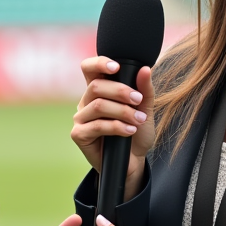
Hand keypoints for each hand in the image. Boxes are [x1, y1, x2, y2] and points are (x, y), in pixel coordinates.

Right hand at [71, 58, 155, 200]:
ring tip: (138, 120)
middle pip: (96, 86)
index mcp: (98, 90)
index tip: (116, 67)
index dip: (99, 63)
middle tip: (138, 101)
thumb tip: (145, 69)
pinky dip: (117, 127)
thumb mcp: (145, 109)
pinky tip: (129, 130)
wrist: (134, 161)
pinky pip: (97, 126)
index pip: (89, 68)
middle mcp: (86, 102)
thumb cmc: (136, 133)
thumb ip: (144, 90)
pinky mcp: (79, 135)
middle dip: (121, 91)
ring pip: (98, 105)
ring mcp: (81, 118)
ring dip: (122, 111)